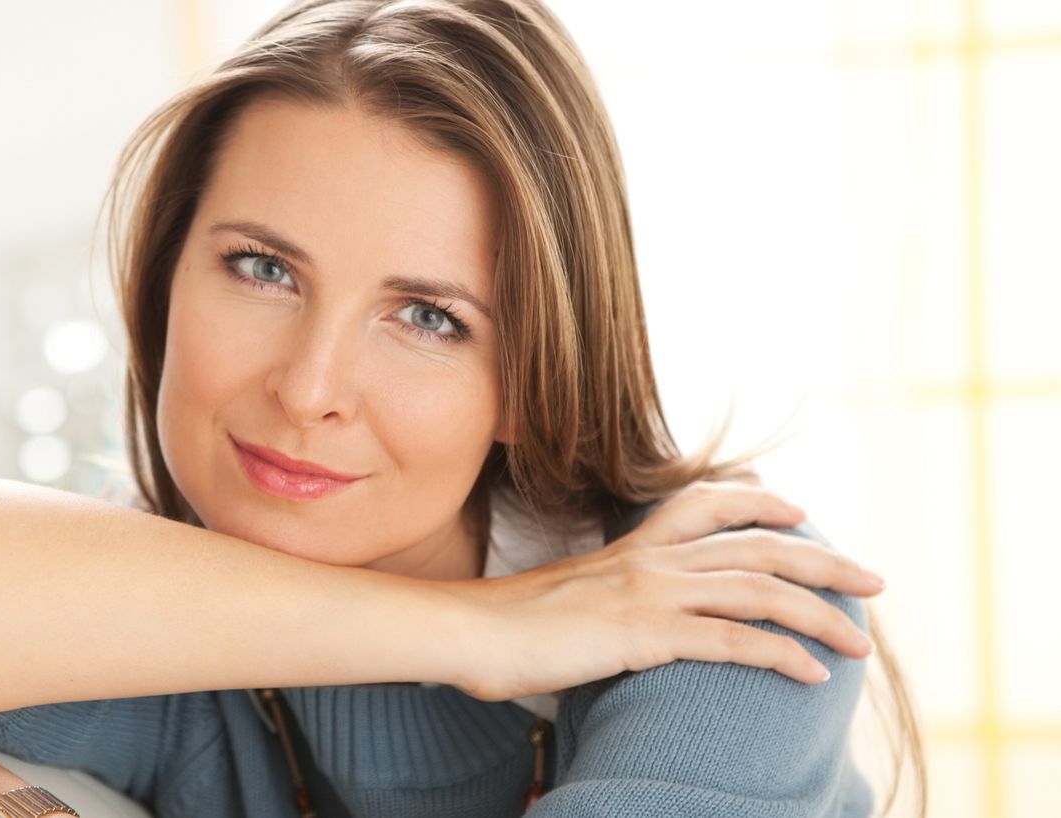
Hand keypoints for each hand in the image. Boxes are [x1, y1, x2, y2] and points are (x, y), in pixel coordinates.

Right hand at [451, 481, 885, 701]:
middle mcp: (649, 559)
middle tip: (872, 583)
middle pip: (758, 547)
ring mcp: (650, 592)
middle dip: (824, 563)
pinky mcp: (646, 632)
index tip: (798, 511)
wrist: (469, 631)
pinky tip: (810, 675)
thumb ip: (600, 599)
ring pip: (759, 590)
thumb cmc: (505, 626)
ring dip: (820, 616)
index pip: (707, 503)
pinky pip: (732, 640)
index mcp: (630, 546)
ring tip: (860, 644)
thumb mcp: (563, 598)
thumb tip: (608, 618)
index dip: (760, 502)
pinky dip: (780, 655)